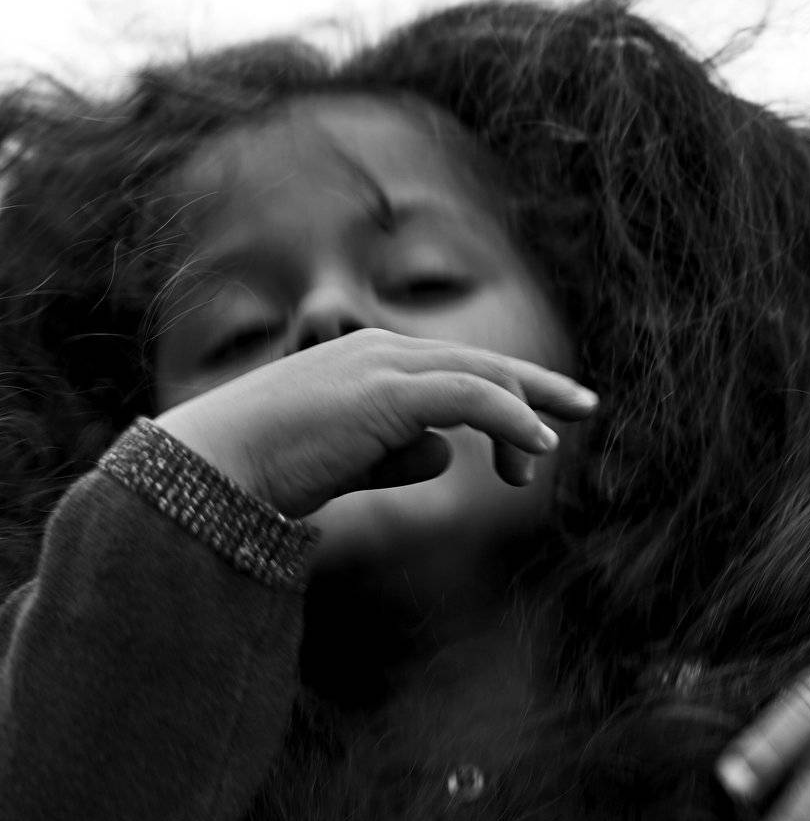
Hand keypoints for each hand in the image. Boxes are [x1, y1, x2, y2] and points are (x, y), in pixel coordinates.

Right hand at [154, 328, 598, 517]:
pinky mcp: (388, 393)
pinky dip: (511, 421)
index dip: (506, 389)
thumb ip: (397, 455)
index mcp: (369, 361)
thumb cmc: (267, 469)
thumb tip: (447, 454)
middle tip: (584, 406)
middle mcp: (382, 351)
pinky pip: (473, 398)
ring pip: (483, 378)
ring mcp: (385, 366)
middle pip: (482, 363)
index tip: (542, 420)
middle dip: (537, 385)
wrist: (214, 465)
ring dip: (523, 418)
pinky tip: (537, 451)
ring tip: (542, 460)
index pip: (455, 368)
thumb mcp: (346, 463)